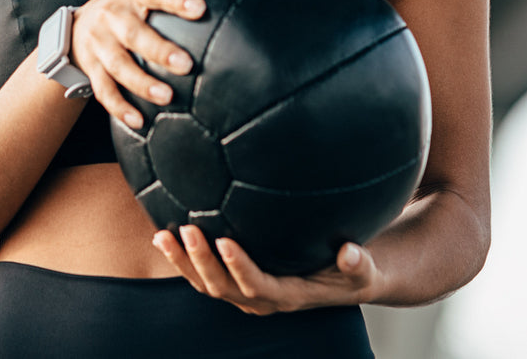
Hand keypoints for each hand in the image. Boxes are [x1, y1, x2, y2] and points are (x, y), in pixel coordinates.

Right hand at [70, 0, 226, 128]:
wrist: (81, 23)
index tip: (200, 8)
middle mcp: (114, 14)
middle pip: (134, 32)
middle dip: (158, 49)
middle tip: (186, 65)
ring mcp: (100, 43)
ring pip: (117, 64)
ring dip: (140, 82)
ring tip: (166, 97)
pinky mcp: (92, 67)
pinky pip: (103, 90)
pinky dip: (119, 108)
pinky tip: (139, 122)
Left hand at [152, 225, 382, 315]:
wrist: (343, 280)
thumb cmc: (353, 272)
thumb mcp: (364, 270)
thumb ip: (359, 263)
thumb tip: (351, 253)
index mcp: (288, 296)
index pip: (257, 285)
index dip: (239, 267)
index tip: (225, 240)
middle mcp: (261, 299)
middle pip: (222, 287)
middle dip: (202, 261)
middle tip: (188, 228)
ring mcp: (244, 293)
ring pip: (206, 284)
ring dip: (183, 261)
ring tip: (163, 234)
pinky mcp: (235, 282)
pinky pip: (203, 274)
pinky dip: (183, 258)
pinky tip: (164, 233)